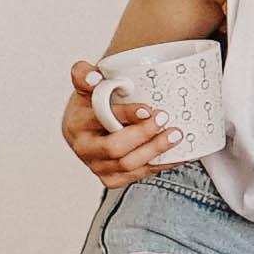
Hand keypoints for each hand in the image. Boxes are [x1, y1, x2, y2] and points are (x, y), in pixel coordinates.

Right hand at [62, 61, 177, 186]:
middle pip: (114, 149)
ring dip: (155, 150)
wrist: (88, 127)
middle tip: (164, 118)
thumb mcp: (86, 84)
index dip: (125, 115)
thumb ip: (84, 74)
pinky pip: (138, 175)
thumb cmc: (92, 103)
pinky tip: (176, 153)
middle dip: (143, 135)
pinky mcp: (112, 179)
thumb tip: (94, 77)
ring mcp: (97, 167)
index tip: (148, 109)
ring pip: (128, 165)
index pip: (101, 119)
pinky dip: (159, 164)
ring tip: (175, 134)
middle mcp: (84, 148)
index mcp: (77, 123)